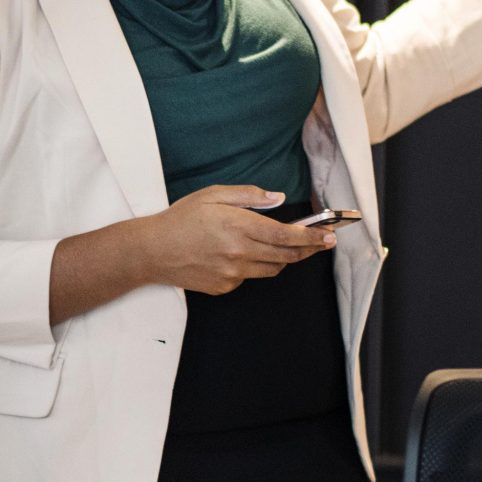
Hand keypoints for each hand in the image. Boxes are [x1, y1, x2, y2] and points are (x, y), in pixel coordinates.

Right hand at [139, 185, 337, 297]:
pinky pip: (250, 277)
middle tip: (322, 243)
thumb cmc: (181, 219)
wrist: (152, 251)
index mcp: (239, 226)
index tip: (329, 237)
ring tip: (281, 246)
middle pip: (287, 255)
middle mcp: (240, 252)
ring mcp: (233, 273)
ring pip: (272, 268)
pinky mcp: (225, 287)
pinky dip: (253, 266)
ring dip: (283, 258)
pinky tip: (237, 255)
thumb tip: (277, 199)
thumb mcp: (213, 195)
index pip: (287, 235)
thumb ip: (249, 196)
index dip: (312, 237)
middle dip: (308, 249)